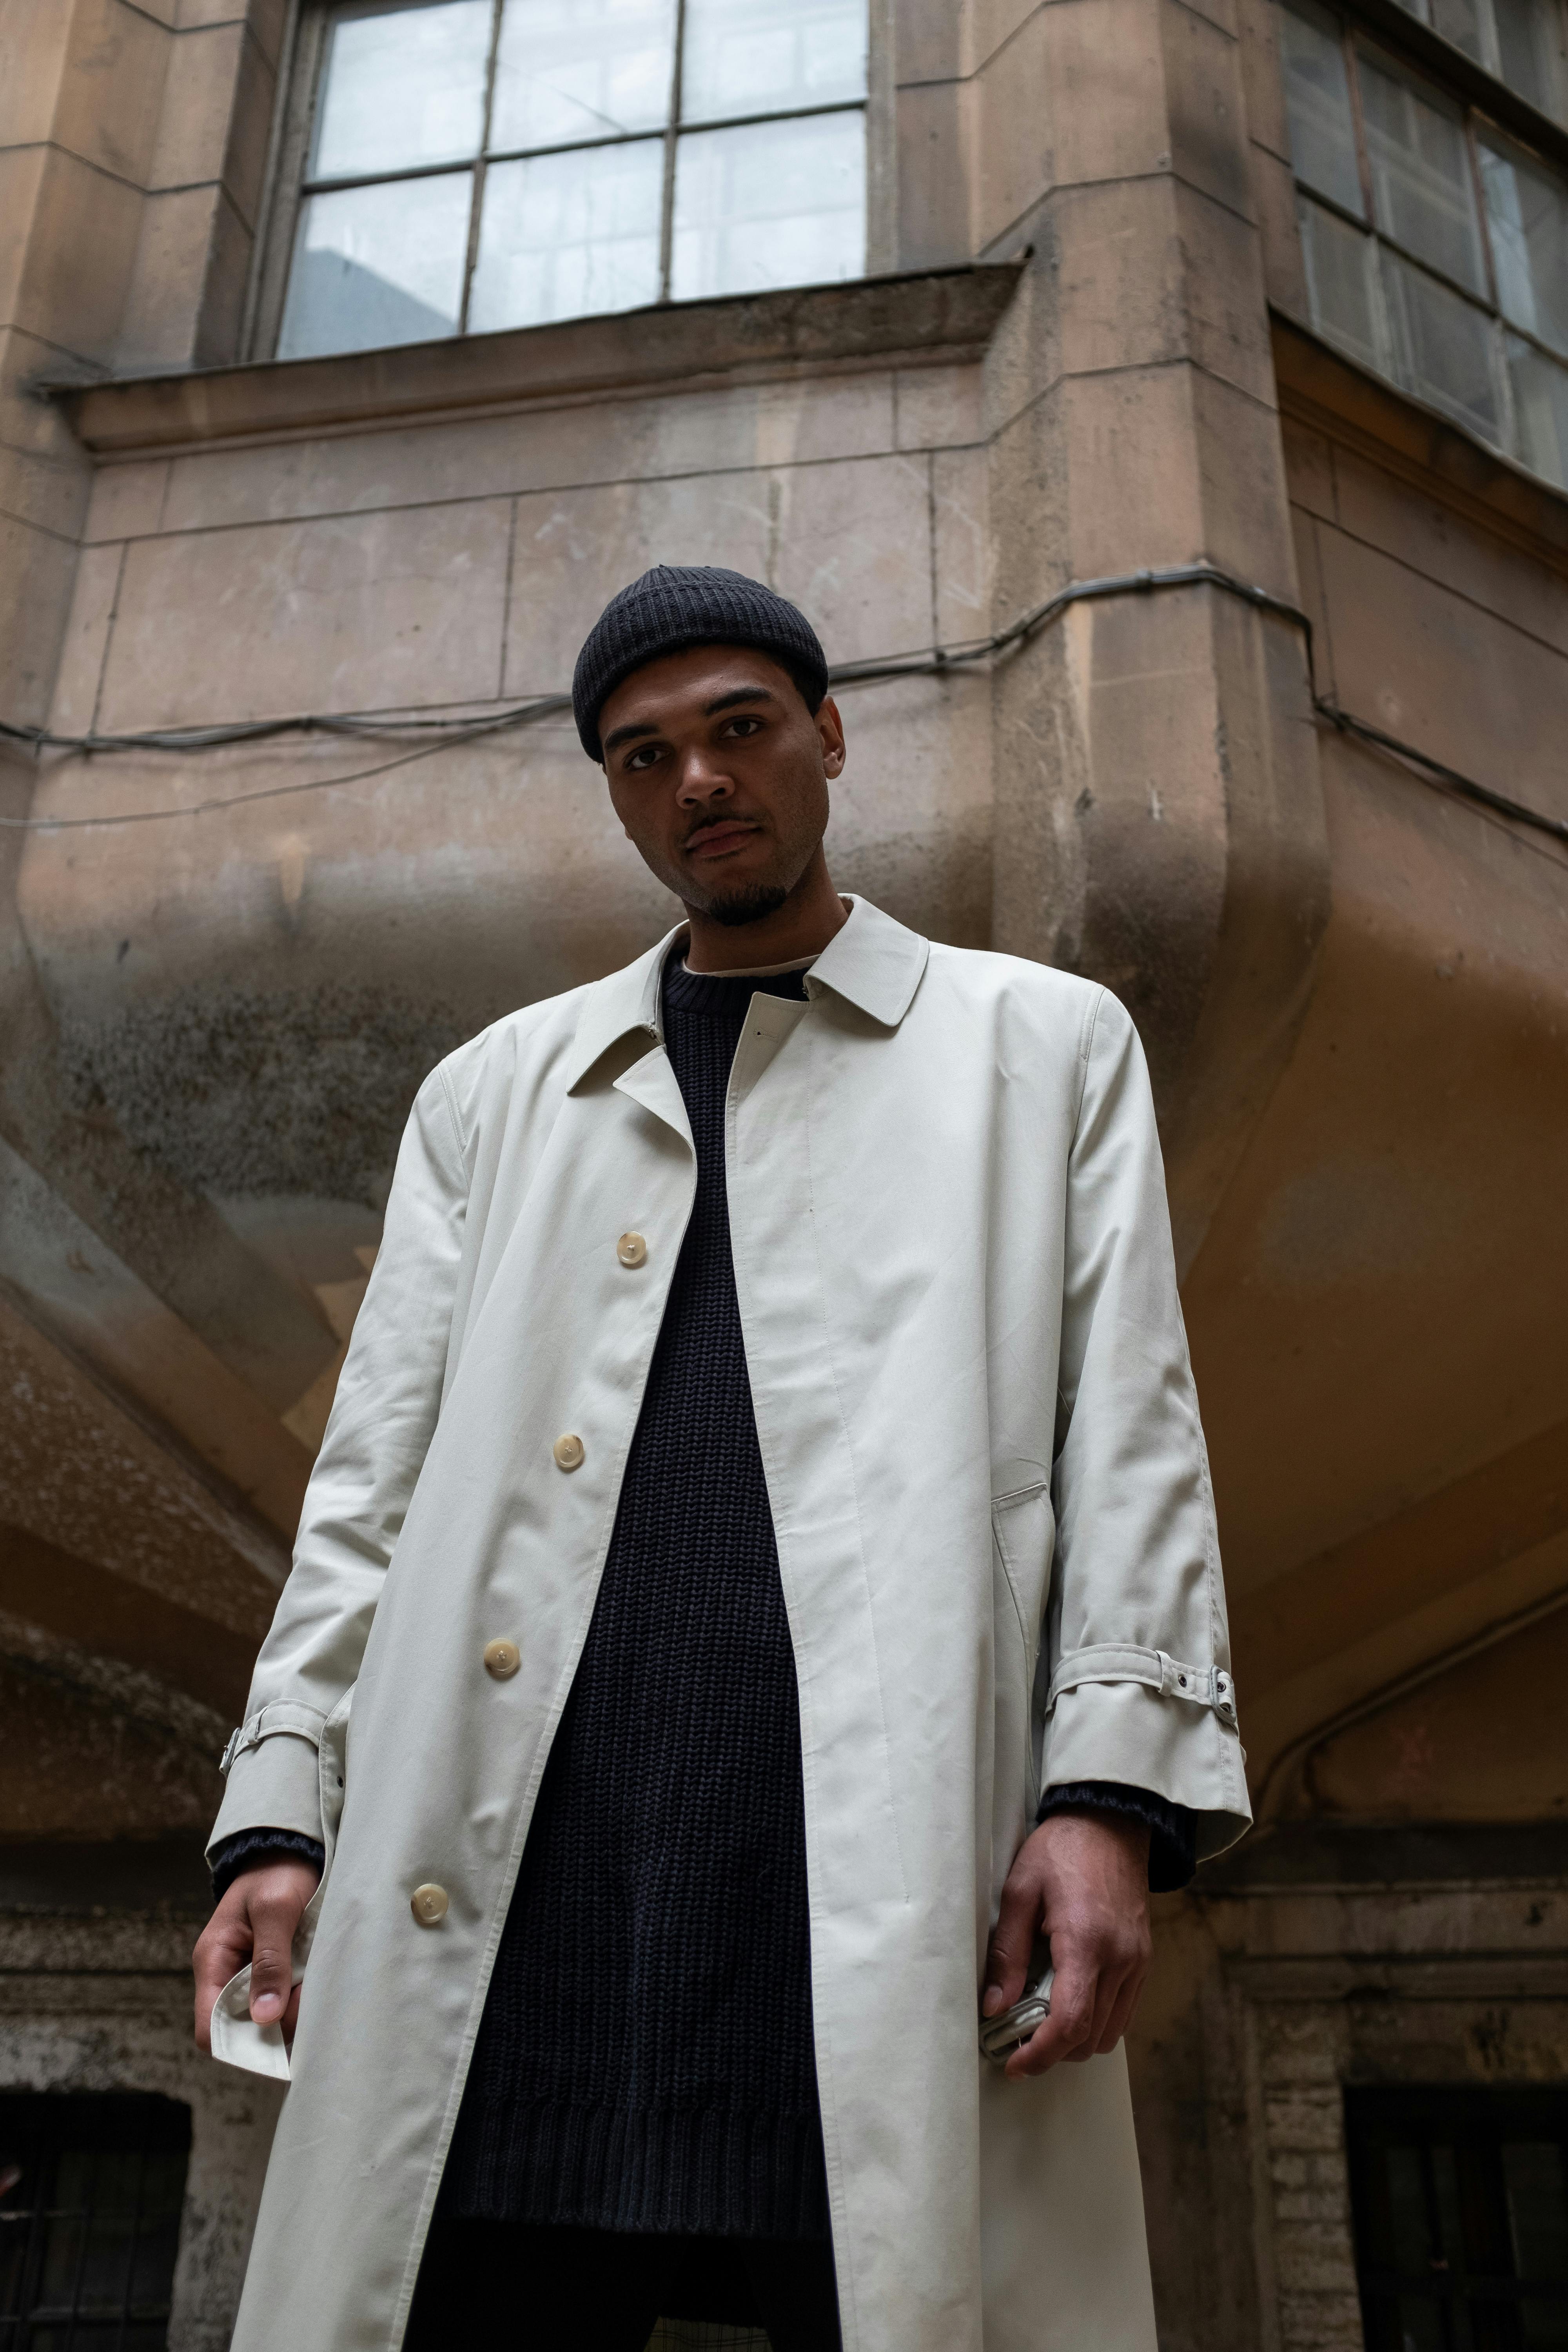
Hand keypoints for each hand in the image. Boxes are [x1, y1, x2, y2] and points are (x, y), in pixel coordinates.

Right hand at [193, 1859, 320, 2055]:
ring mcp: (250, 1975)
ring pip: (266, 2018)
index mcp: (213, 1961)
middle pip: (242, 2029)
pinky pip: (283, 1999)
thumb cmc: (278, 1873)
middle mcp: (228, 1975)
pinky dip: (300, 1998)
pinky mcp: (273, 1971)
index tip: (276, 2042)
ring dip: (292, 2013)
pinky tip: (319, 1987)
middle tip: (309, 2014)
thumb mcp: (276, 1910)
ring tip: (318, 1993)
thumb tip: (265, 2017)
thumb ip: (269, 1961)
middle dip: (275, 2029)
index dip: (238, 2045)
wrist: (291, 1849)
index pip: (209, 2028)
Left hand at [982, 1811, 1151, 2079]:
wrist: (1110, 1823)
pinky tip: (1067, 2002)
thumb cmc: (1061, 1850)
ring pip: (1109, 2033)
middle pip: (1089, 2038)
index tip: (1014, 2063)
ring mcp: (1137, 1962)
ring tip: (1040, 2023)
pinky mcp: (1143, 1960)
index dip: (1040, 2054)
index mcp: (1087, 1942)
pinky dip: (1095, 2022)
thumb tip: (995, 2007)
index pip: (1069, 2023)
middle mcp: (1120, 1960)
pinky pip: (1123, 2013)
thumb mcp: (1020, 1891)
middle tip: (1016, 2040)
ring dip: (1074, 2040)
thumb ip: (1007, 1953)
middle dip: (1052, 2051)